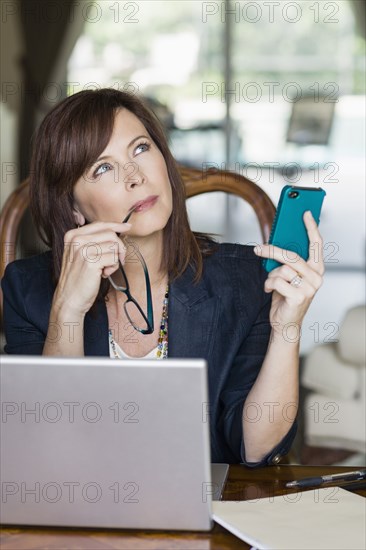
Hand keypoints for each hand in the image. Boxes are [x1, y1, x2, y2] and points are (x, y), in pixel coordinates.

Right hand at [52, 221, 130, 316]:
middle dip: (119, 247)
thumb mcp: (81, 254)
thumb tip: (118, 230)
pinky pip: (114, 258)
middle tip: (117, 260)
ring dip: (115, 259)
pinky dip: (113, 267)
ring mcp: (83, 250)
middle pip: (110, 234)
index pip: (100, 224)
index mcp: (73, 235)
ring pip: (114, 246)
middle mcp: (77, 239)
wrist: (69, 298)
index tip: (127, 227)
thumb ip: (94, 241)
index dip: (116, 225)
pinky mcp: (91, 261)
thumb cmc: (78, 278)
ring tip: (104, 269)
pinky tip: (103, 274)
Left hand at [254, 211, 323, 333]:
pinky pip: (277, 281)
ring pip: (283, 269)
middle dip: (272, 250)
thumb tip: (276, 242)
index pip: (317, 244)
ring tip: (270, 284)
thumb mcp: (288, 276)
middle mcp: (317, 278)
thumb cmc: (285, 298)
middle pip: (292, 255)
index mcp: (316, 270)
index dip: (311, 227)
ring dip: (271, 276)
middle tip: (258, 249)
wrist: (284, 324)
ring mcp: (310, 288)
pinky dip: (269, 285)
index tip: (305, 213)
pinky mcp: (299, 297)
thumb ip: (288, 262)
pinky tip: (270, 291)